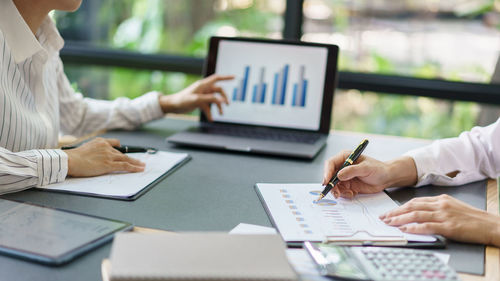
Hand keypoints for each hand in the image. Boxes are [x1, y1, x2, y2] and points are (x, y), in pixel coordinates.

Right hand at [64, 138, 144, 176]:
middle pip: (122, 153)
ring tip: (142, 166)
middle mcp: (106, 147)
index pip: (114, 143)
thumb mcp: (84, 149)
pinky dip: (134, 168)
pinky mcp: (109, 164)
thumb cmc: (73, 158)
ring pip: (126, 159)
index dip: (119, 148)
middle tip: (139, 161)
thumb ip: (92, 152)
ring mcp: (108, 156)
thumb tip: (92, 158)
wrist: (70, 160)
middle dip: (131, 158)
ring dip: (136, 163)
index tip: (123, 151)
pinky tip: (139, 169)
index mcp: (99, 142)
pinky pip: (125, 166)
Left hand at [159, 74, 233, 120]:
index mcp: (203, 85)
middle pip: (218, 91)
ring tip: (221, 114)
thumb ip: (211, 99)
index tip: (234, 77)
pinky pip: (208, 107)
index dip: (226, 77)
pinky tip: (211, 119)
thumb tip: (223, 101)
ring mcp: (202, 96)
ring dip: (218, 107)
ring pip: (214, 100)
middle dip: (223, 98)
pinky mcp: (199, 102)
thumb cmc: (183, 100)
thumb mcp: (198, 100)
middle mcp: (203, 89)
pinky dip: (210, 112)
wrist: (172, 106)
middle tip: (227, 104)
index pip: (217, 78)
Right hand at [322, 152, 417, 198]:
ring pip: (334, 185)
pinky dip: (344, 195)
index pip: (331, 164)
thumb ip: (352, 170)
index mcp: (345, 157)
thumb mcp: (366, 168)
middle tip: (336, 192)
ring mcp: (344, 177)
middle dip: (331, 185)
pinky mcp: (348, 185)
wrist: (386, 178)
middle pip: (330, 176)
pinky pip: (341, 191)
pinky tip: (352, 194)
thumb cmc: (378, 169)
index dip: (327, 172)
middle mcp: (342, 167)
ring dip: (338, 191)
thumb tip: (339, 175)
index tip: (327, 181)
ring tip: (348, 194)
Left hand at [380, 194, 499, 245]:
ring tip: (389, 223)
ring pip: (416, 215)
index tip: (390, 212)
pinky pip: (427, 226)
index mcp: (440, 199)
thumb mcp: (452, 207)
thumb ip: (436, 208)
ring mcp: (444, 215)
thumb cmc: (472, 218)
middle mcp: (440, 205)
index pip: (415, 201)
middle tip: (384, 217)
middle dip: (395, 212)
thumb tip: (419, 213)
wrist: (490, 225)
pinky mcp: (448, 226)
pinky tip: (405, 230)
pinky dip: (414, 228)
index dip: (400, 207)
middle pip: (412, 206)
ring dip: (400, 219)